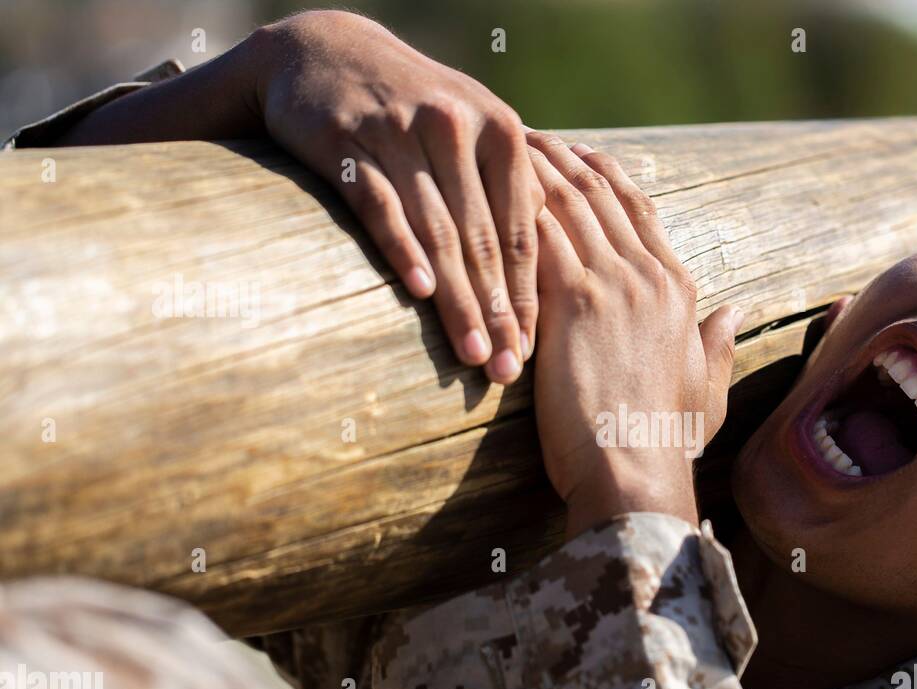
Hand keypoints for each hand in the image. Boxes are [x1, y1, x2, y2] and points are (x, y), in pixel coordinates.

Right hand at [256, 11, 542, 382]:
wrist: (324, 51)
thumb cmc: (415, 109)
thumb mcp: (473, 131)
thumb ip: (508, 190)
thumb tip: (553, 271)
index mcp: (501, 131)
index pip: (523, 229)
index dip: (529, 294)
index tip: (534, 351)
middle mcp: (457, 127)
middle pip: (485, 238)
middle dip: (498, 311)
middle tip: (508, 371)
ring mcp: (401, 131)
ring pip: (439, 230)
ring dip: (459, 300)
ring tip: (472, 354)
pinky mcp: (347, 140)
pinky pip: (381, 204)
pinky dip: (403, 249)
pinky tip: (422, 293)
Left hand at [524, 133, 743, 537]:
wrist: (636, 473)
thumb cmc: (667, 445)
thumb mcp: (706, 388)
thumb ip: (718, 343)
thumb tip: (734, 313)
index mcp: (680, 292)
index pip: (641, 211)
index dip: (607, 176)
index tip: (580, 154)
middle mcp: (650, 275)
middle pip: (601, 195)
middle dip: (564, 159)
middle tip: (529, 137)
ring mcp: (613, 283)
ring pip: (568, 202)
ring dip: (534, 168)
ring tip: (503, 146)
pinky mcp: (573, 300)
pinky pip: (539, 232)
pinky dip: (514, 203)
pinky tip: (488, 184)